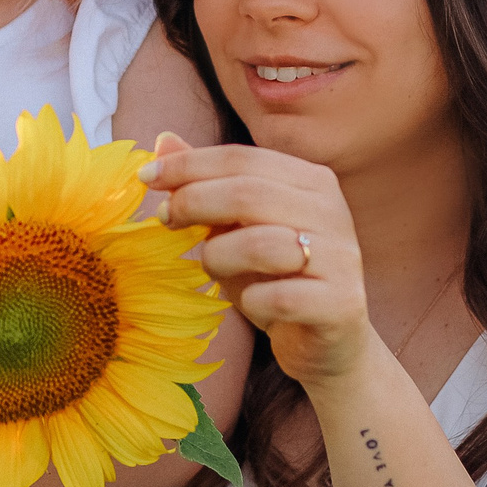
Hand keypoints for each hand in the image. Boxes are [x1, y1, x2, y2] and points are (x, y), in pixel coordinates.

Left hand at [142, 131, 374, 390]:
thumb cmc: (275, 280)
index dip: (188, 165)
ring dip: (219, 258)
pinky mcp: (340, 303)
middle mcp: (332, 211)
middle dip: (193, 203)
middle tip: (164, 220)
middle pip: (247, 193)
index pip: (241, 157)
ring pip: (260, 244)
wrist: (328, 345)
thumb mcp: (236, 229)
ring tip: (213, 269)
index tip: (146, 179)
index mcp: (311, 181)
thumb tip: (161, 142)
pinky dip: (251, 302)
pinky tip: (253, 304)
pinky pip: (277, 297)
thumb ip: (206, 186)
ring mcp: (340, 257)